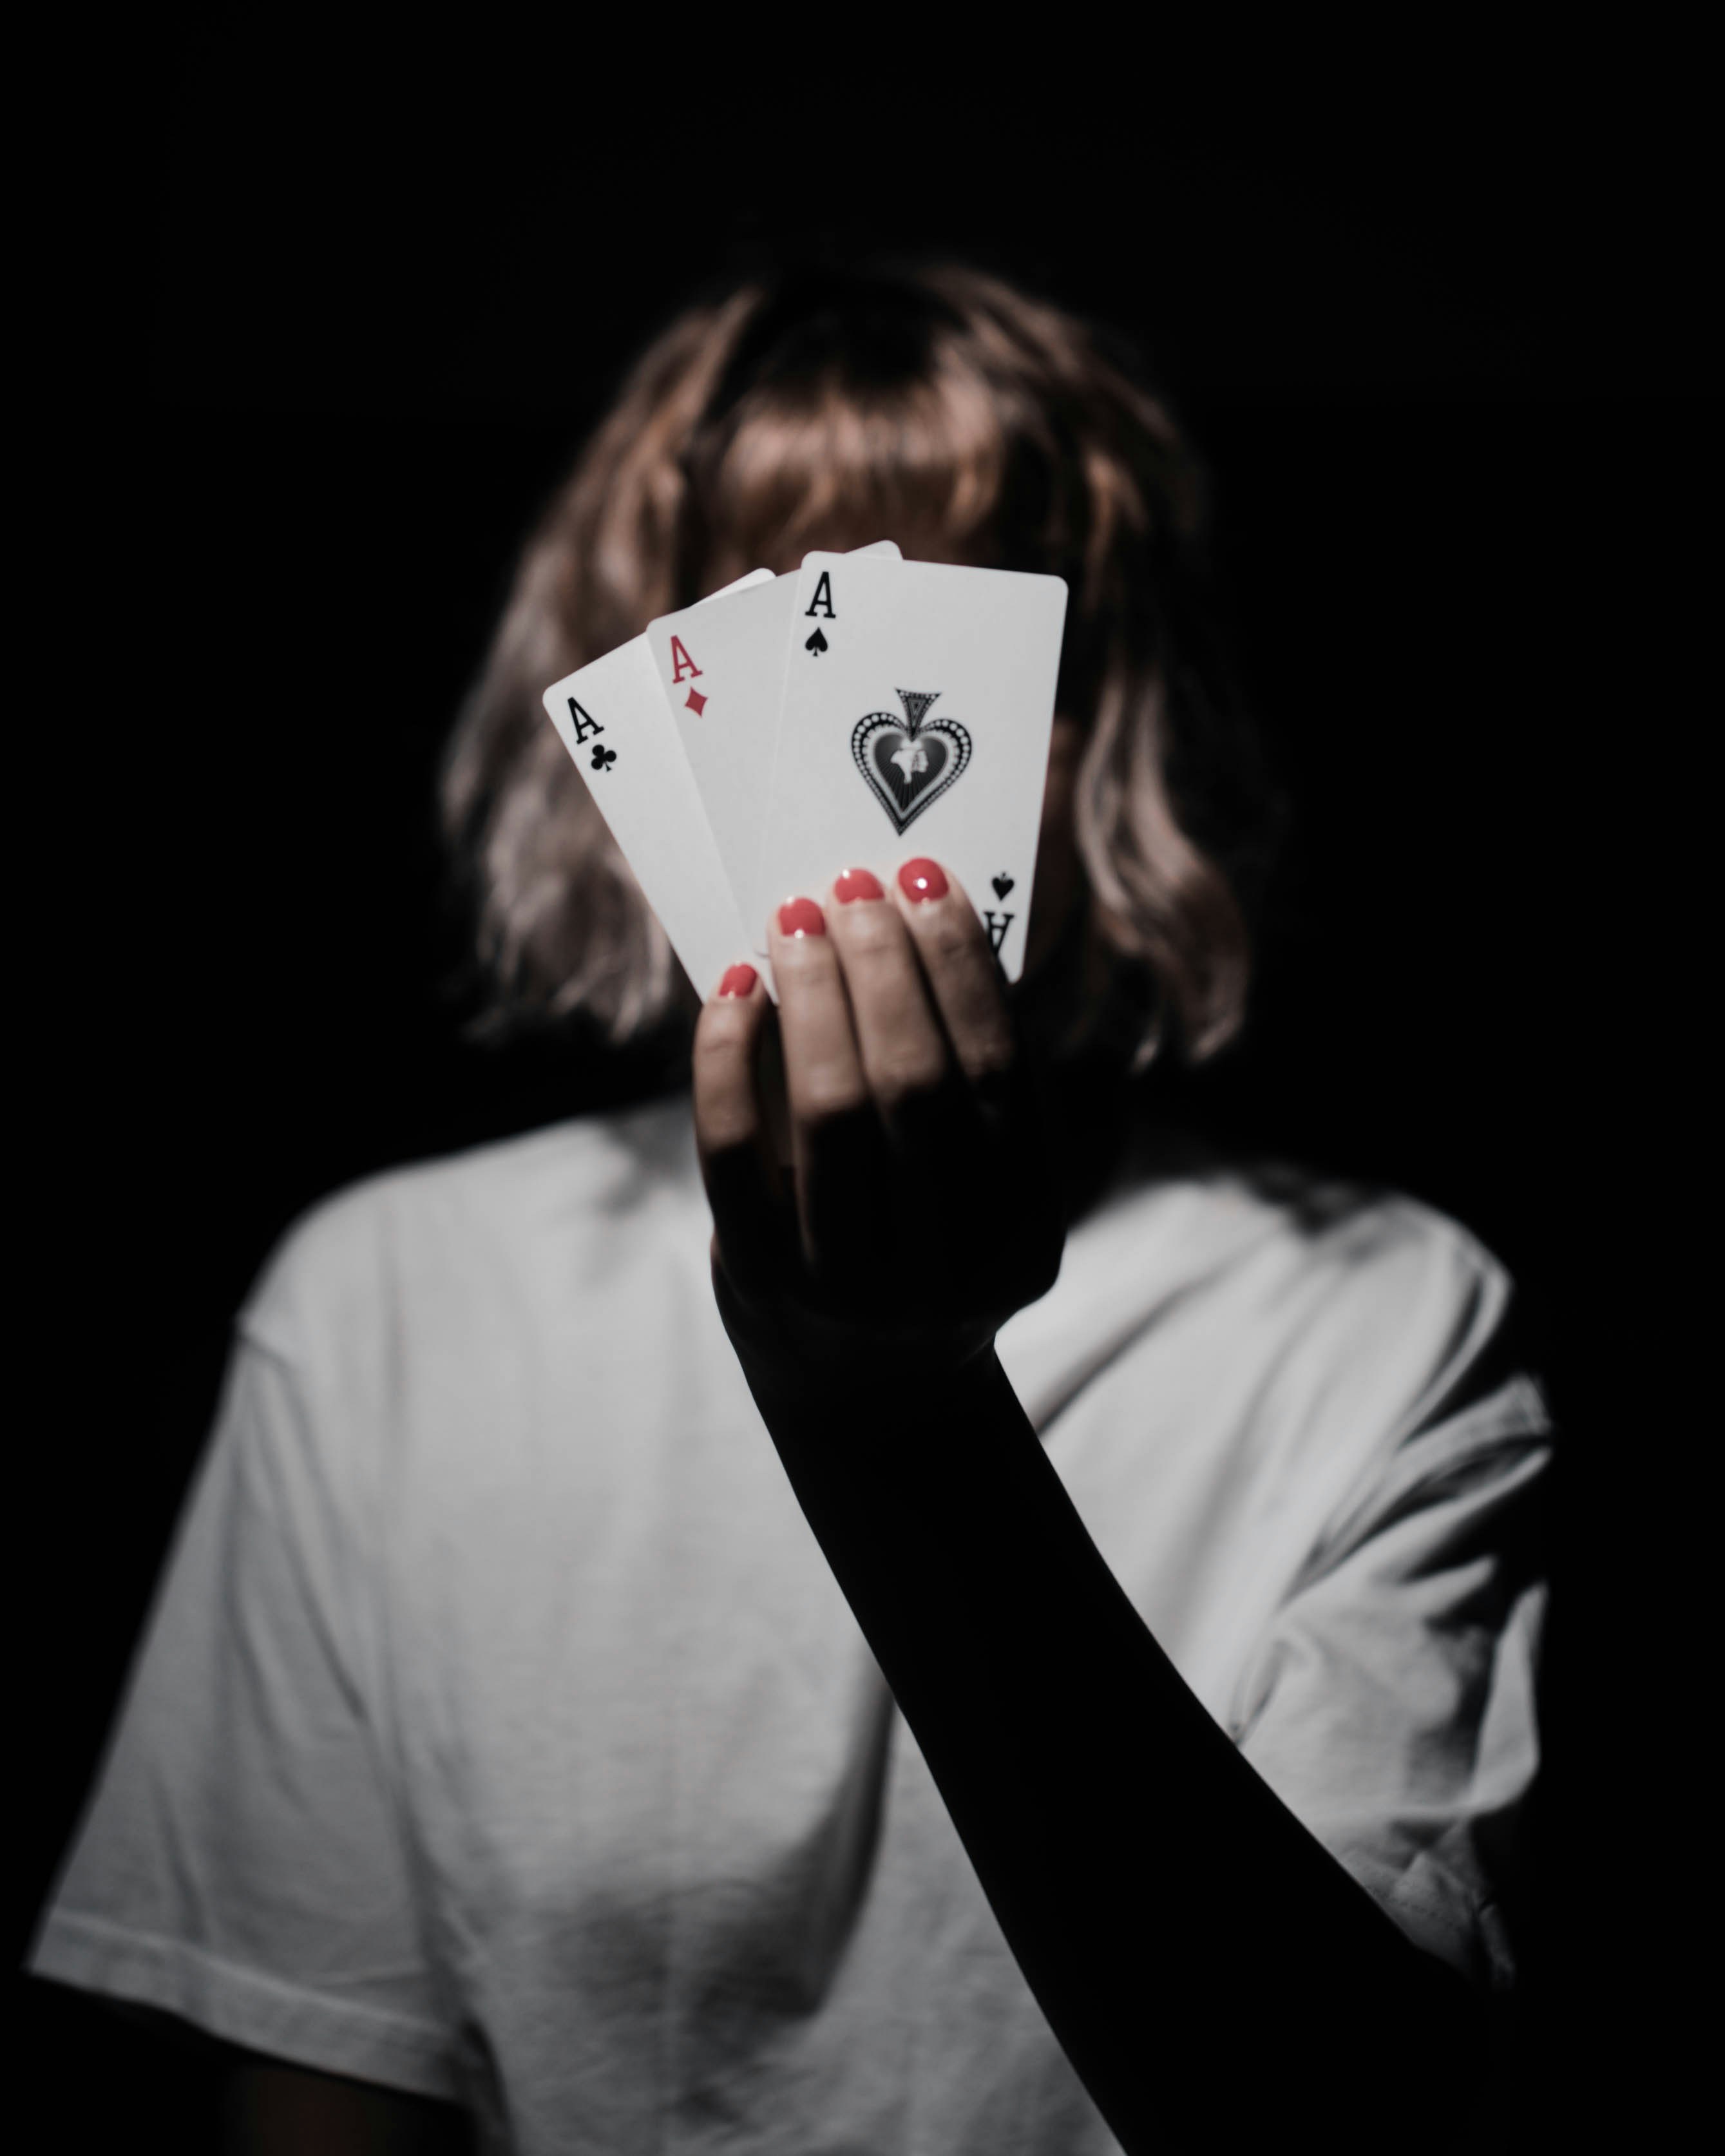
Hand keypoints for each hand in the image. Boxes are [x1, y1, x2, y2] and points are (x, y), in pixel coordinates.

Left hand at [692, 859, 1064, 1391]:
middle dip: (883, 967)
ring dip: (812, 995)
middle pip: (914, 1084)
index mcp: (1025, 1237)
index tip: (925, 880)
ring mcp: (851, 1289)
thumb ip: (957, 1082)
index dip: (959, 966)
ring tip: (797, 920)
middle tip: (852, 884)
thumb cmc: (923, 1242)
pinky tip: (737, 990)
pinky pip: (732, 1150)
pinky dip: (727, 1056)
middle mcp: (948, 1274)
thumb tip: (907, 924)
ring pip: (829, 1111)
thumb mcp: (972, 1186)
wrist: (862, 1386)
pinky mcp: (760, 1284)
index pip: (997, 1073)